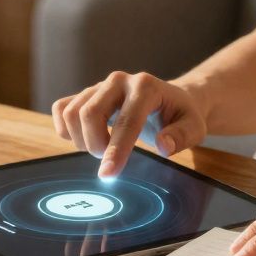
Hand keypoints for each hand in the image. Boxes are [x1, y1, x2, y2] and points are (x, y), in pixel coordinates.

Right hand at [52, 71, 207, 177]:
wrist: (170, 99)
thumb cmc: (181, 115)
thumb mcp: (195, 127)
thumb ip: (182, 136)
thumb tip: (163, 145)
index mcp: (146, 87)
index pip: (126, 120)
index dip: (115, 149)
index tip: (108, 174)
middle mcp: (119, 81)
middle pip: (89, 113)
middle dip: (96, 145)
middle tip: (110, 160)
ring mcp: (99, 86)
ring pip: (72, 113)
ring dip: (80, 140)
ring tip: (101, 148)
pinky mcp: (85, 94)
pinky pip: (61, 108)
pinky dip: (64, 129)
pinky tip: (84, 138)